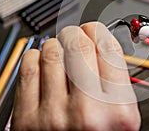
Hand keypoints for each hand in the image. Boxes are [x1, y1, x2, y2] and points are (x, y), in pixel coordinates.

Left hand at [11, 22, 140, 129]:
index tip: (94, 29)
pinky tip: (44, 64)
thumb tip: (104, 44)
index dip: (99, 31)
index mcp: (119, 111)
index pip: (107, 49)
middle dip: (77, 34)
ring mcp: (54, 115)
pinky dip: (37, 57)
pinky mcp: (27, 119)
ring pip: (52, 50)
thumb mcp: (122, 117)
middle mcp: (87, 112)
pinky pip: (30, 66)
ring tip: (61, 52)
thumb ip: (117, 80)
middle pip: (79, 44)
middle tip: (76, 36)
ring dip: (57, 45)